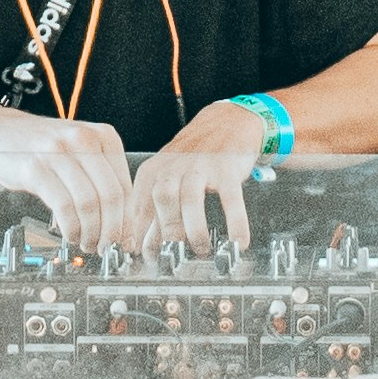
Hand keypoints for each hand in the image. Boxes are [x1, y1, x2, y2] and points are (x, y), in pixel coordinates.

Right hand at [0, 105, 135, 243]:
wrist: (0, 132)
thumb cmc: (44, 148)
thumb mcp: (81, 153)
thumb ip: (103, 182)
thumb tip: (124, 225)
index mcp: (104, 136)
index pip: (126, 186)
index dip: (128, 220)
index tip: (125, 239)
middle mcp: (84, 140)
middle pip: (110, 196)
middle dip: (112, 230)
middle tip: (107, 247)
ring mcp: (58, 152)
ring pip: (89, 204)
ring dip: (91, 232)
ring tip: (87, 243)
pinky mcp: (36, 168)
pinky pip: (63, 206)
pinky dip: (71, 228)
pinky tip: (71, 235)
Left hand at [102, 110, 277, 256]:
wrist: (226, 121)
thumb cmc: (194, 157)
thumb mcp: (168, 178)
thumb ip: (156, 210)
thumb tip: (144, 247)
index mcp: (154, 171)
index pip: (139, 206)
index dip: (140, 233)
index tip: (145, 257)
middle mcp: (174, 166)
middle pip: (163, 199)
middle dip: (168, 231)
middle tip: (176, 255)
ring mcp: (201, 166)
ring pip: (191, 199)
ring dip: (195, 230)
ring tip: (202, 249)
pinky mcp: (227, 168)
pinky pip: (230, 198)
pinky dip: (235, 222)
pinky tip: (238, 241)